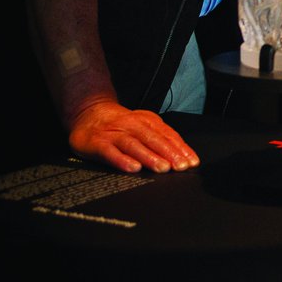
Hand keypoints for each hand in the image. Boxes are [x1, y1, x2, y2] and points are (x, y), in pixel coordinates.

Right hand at [68, 97, 199, 173]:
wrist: (89, 113)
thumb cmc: (121, 124)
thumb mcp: (143, 126)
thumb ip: (160, 139)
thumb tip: (182, 157)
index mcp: (147, 121)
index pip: (168, 135)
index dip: (181, 148)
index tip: (191, 161)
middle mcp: (132, 125)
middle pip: (154, 139)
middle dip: (169, 153)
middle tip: (180, 166)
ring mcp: (115, 134)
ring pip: (135, 145)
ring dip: (150, 157)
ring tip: (162, 168)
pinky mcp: (97, 143)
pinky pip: (110, 152)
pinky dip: (122, 160)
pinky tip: (133, 168)